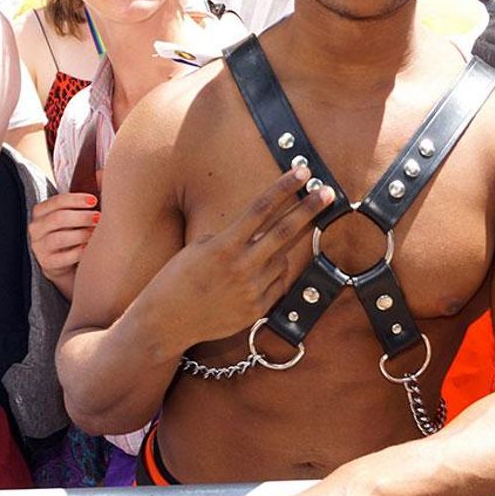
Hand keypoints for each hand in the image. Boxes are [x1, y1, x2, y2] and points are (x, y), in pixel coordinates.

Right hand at [29, 191, 99, 290]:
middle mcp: (36, 228)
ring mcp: (39, 247)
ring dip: (83, 234)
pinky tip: (90, 248)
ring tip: (97, 233)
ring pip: (60, 238)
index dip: (76, 199)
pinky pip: (64, 257)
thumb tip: (103, 173)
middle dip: (82, 217)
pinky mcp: (47, 264)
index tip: (94, 200)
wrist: (69, 260)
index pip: (56, 201)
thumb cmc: (75, 230)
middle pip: (58, 218)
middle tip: (99, 218)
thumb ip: (89, 193)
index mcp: (42, 211)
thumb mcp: (78, 212)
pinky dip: (79, 252)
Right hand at [156, 166, 335, 346]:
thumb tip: (260, 230)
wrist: (165, 323)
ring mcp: (252, 290)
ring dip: (276, 253)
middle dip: (309, 209)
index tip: (303, 172)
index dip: (284, 188)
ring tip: (252, 259)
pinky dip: (271, 276)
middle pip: (285, 231)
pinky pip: (277, 283)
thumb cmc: (177, 280)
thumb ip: (231, 238)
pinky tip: (252, 278)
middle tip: (329, 192)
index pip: (261, 208)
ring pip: (282, 259)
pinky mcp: (258, 309)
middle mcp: (242, 267)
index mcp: (224, 246)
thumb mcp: (198, 248)